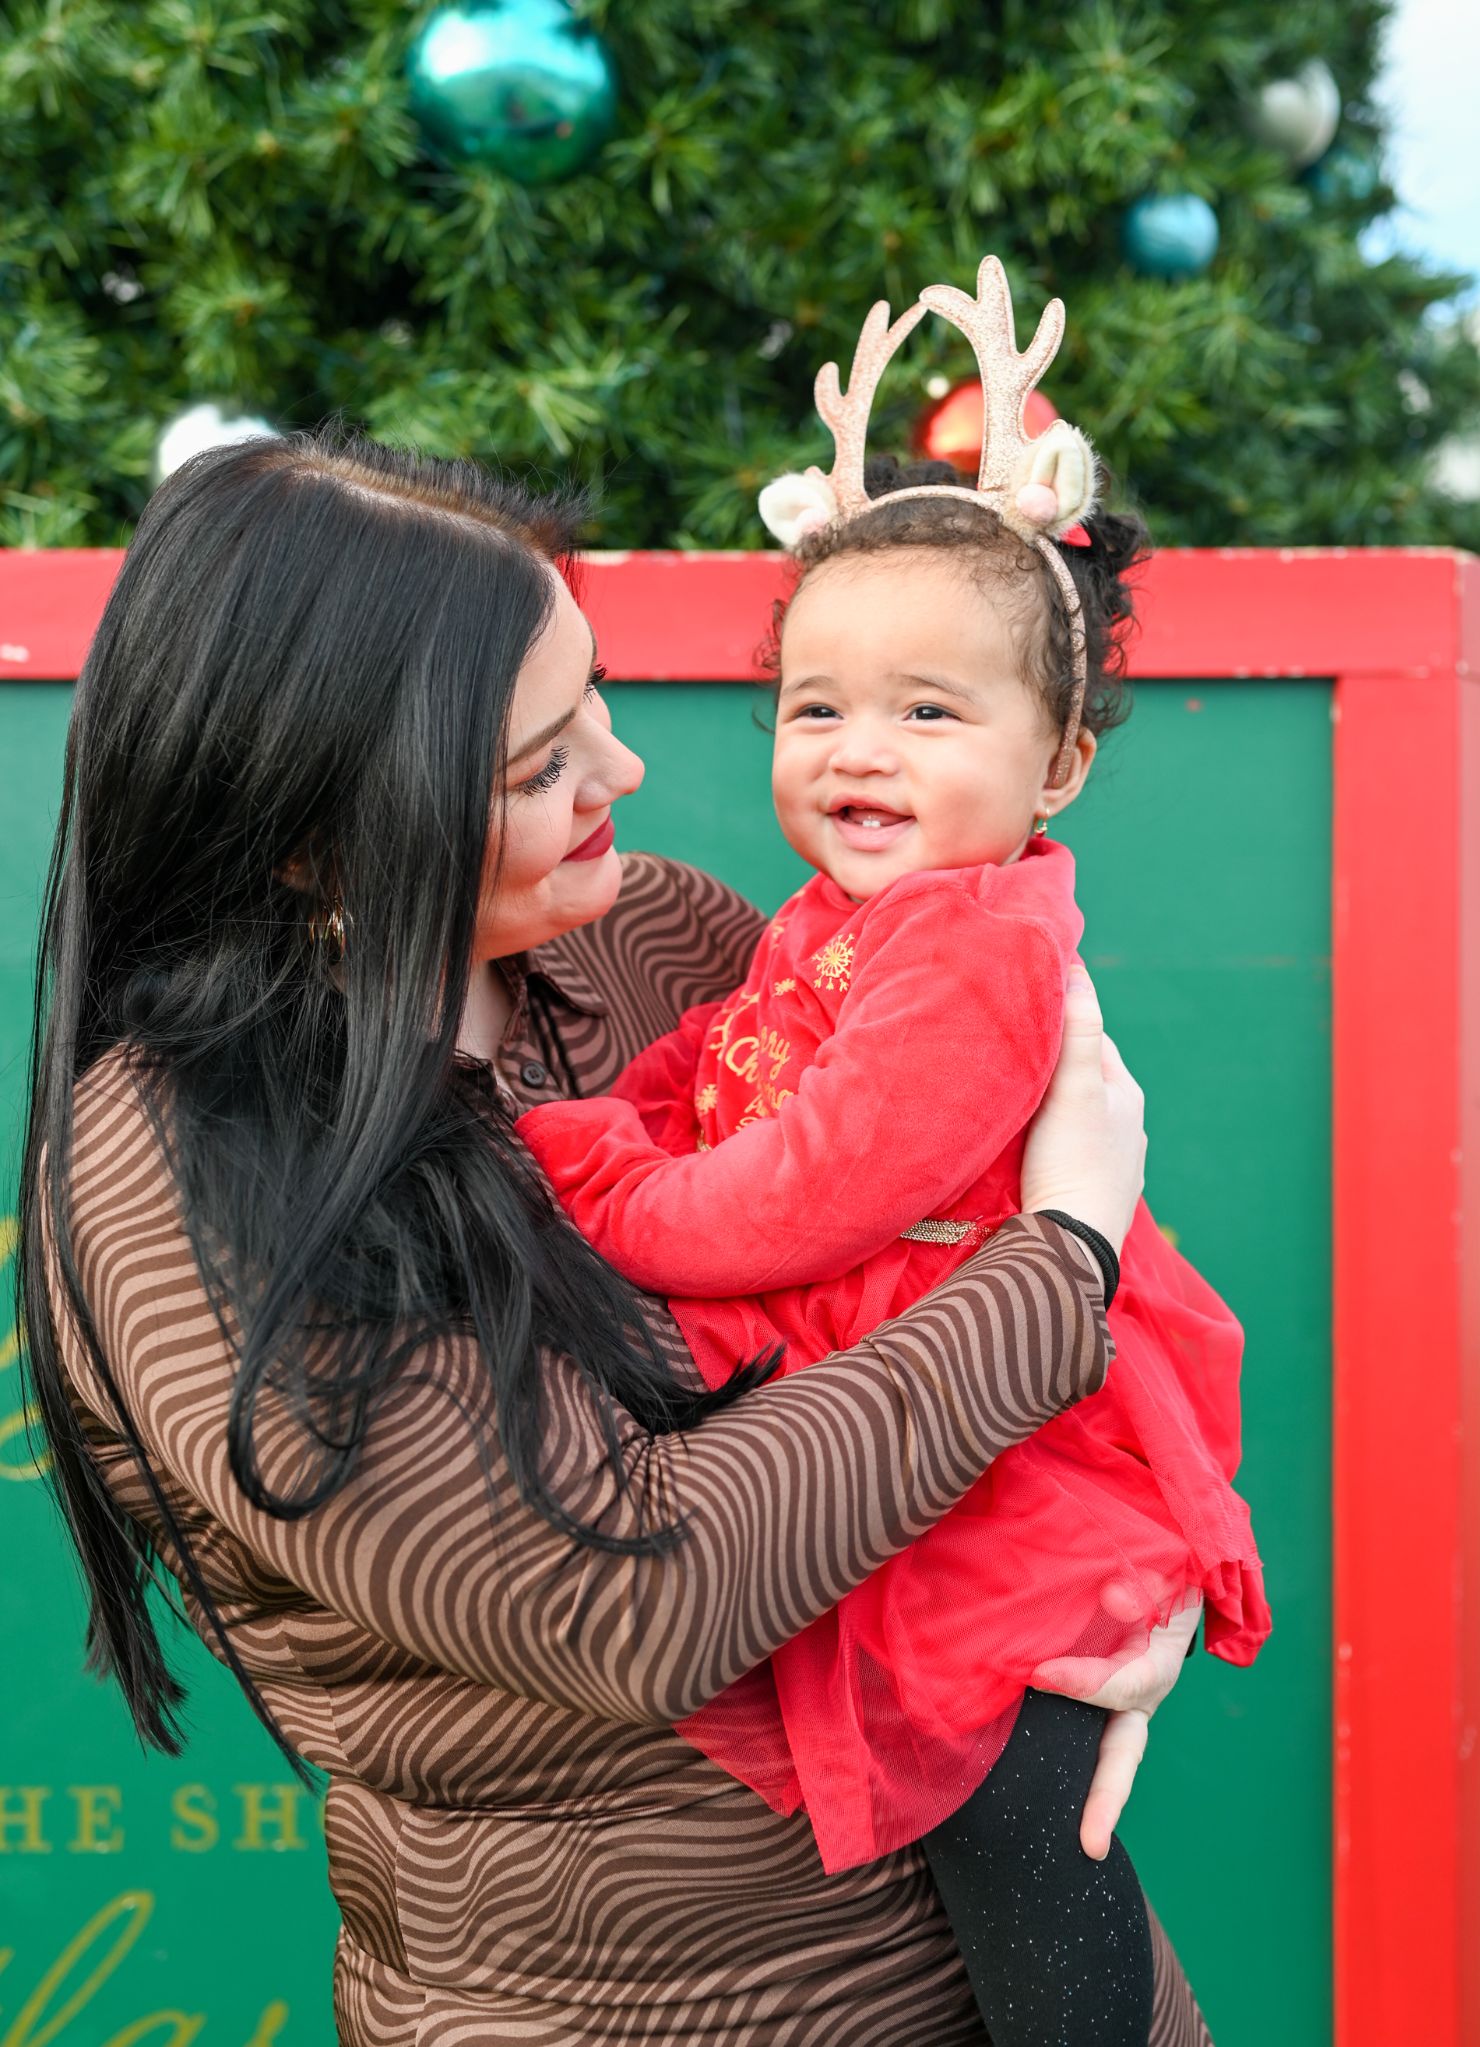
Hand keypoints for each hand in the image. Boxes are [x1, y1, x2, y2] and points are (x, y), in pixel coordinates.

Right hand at [1020, 963, 1145, 1255]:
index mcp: (1127, 1095)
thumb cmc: (1072, 1161)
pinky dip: (1052, 1141)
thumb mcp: (1073, 1088)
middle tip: (1013, 1056)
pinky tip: (1028, 1149)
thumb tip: (1076, 970)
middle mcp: (1128, 1127)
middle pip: (1085, 1078)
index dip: (1062, 1022)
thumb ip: (1077, 1029)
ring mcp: (1114, 1163)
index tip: (1027, 1014)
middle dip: (1055, 1065)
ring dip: (1052, 1107)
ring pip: (1078, 1117)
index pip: (1094, 1039)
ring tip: (1015, 1102)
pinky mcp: (1093, 1192)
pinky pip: (1071, 1150)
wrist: (1070, 1246)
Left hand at [1033, 1599, 1200, 1858]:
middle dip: (1105, 1799)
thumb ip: (1142, 1584)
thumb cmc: (1157, 1581)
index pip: (1125, 1686)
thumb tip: (1114, 1598)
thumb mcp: (1163, 1577)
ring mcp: (1113, 1711)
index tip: (1039, 1675)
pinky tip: (1013, 1784)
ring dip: (1080, 1793)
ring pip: (1099, 1756)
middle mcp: (1134, 1701)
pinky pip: (1070, 1738)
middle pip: (1121, 1755)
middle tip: (1090, 1844)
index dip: (1086, 1684)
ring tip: (1062, 1837)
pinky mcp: (1085, 1711)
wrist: (1155, 1585)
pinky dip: (1049, 1761)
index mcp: (1155, 1667)